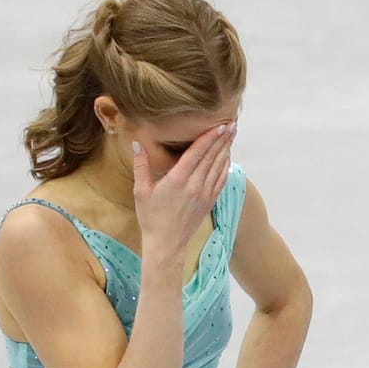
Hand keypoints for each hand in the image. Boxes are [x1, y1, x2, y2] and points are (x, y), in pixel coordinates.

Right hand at [131, 122, 234, 253]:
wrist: (166, 243)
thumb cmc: (151, 217)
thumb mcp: (140, 191)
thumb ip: (141, 165)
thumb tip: (136, 143)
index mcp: (177, 180)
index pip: (197, 153)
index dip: (209, 137)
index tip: (219, 125)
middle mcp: (195, 185)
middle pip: (211, 156)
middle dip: (222, 139)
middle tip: (231, 124)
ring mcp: (205, 194)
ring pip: (219, 166)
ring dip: (226, 149)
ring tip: (232, 135)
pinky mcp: (209, 201)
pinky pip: (221, 180)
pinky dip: (226, 166)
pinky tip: (228, 157)